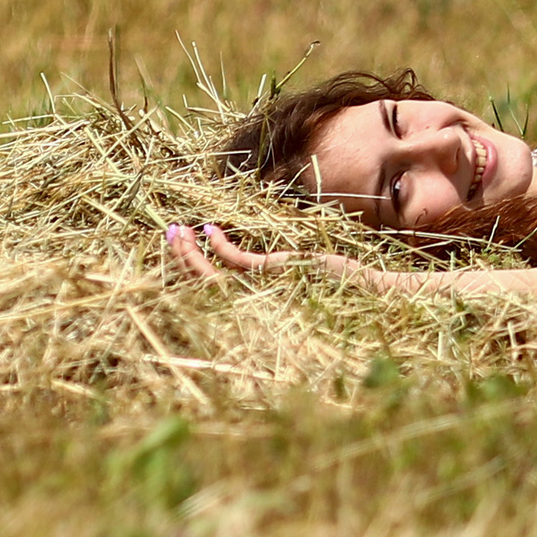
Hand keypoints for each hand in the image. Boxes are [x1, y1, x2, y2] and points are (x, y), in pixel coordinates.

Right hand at [162, 222, 373, 288]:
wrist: (368, 293)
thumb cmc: (338, 286)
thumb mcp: (298, 276)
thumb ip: (273, 271)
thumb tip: (254, 255)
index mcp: (255, 306)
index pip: (211, 292)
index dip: (190, 271)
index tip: (178, 247)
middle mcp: (252, 305)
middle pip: (202, 286)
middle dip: (181, 259)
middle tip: (168, 235)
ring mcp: (261, 291)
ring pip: (212, 276)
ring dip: (191, 253)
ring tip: (178, 231)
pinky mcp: (275, 274)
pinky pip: (238, 262)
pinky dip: (221, 247)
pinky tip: (211, 229)